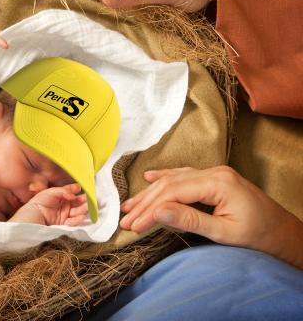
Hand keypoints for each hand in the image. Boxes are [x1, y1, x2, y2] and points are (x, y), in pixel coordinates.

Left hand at [10, 183, 87, 225]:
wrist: (29, 220)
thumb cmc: (37, 204)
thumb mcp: (49, 193)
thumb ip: (63, 191)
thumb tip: (75, 193)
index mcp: (59, 196)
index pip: (71, 192)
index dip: (77, 190)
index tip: (85, 188)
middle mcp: (62, 205)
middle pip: (76, 202)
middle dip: (84, 201)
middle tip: (91, 200)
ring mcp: (63, 215)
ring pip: (77, 211)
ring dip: (84, 209)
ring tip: (89, 207)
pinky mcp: (63, 225)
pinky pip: (73, 222)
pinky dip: (78, 219)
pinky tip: (82, 216)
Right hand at [120, 166, 302, 268]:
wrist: (284, 233)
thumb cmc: (259, 236)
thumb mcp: (224, 233)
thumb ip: (189, 220)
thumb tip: (157, 211)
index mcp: (218, 183)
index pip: (173, 194)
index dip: (150, 210)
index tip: (134, 226)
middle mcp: (215, 172)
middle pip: (170, 185)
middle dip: (145, 203)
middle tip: (125, 220)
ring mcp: (215, 173)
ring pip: (174, 179)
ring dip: (150, 194)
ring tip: (129, 207)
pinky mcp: (215, 179)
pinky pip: (184, 175)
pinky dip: (165, 178)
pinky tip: (150, 179)